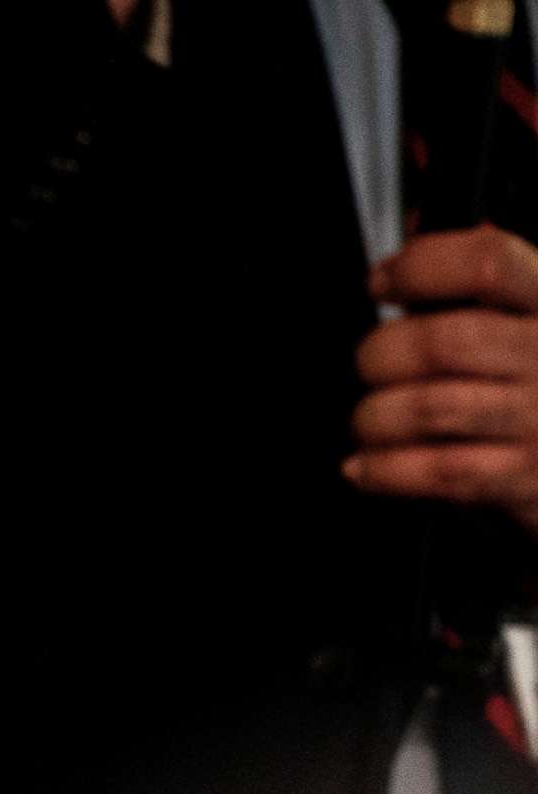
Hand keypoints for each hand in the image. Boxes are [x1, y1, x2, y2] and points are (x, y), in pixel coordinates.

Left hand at [351, 225, 537, 544]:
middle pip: (441, 341)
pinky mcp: (523, 477)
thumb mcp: (523, 315)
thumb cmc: (535, 381)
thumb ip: (472, 277)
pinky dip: (384, 470)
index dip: (422, 266)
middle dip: (379, 355)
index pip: (487, 262)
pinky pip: (438, 471)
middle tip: (371, 366)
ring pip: (430, 407)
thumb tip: (417, 224)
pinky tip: (365, 466)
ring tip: (368, 420)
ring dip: (375, 417)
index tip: (382, 282)